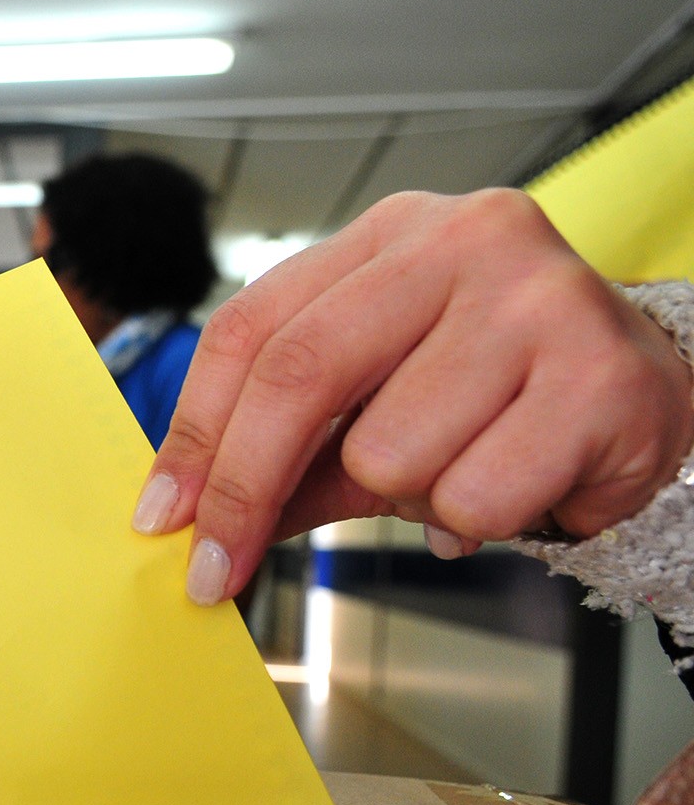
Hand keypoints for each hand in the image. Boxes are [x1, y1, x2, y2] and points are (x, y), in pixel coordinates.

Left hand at [134, 189, 693, 603]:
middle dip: (242, 490)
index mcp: (390, 236)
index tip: (161, 515)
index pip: (252, 327)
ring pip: (387, 455)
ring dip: (407, 499)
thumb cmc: (498, 393)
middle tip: (214, 569)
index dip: (194, 432)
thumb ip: (288, 452)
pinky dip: (476, 521)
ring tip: (461, 470)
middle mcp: (464, 241)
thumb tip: (188, 518)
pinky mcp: (600, 377)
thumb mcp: (378, 403)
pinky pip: (472, 499)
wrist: (655, 393)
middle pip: (298, 376)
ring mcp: (538, 300)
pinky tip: (519, 483)